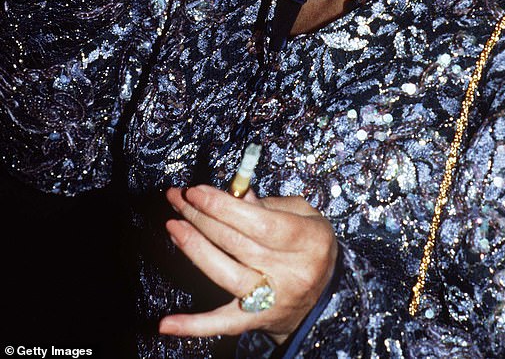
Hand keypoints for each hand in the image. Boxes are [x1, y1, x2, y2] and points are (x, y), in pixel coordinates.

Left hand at [159, 185, 337, 343]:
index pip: (259, 222)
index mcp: (307, 240)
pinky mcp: (257, 320)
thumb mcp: (305, 215)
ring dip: (195, 250)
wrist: (326, 296)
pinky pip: (223, 324)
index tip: (197, 191)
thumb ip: (270, 203)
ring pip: (226, 275)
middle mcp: (291, 272)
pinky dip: (194, 325)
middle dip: (202, 217)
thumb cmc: (311, 245)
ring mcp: (273, 299)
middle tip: (178, 199)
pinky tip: (167, 324)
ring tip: (173, 226)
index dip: (224, 206)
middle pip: (237, 244)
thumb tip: (236, 193)